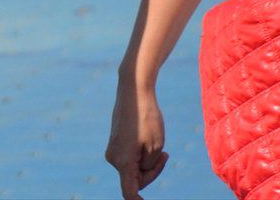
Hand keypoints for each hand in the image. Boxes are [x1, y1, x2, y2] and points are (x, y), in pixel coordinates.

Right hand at [105, 80, 168, 199]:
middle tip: (166, 154)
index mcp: (123, 162)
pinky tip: (149, 138)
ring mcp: (113, 150)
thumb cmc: (147, 117)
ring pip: (134, 167)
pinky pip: (130, 157)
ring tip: (159, 144)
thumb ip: (149, 166)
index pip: (129, 193)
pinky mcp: (115, 142)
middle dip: (152, 171)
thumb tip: (141, 169)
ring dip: (148, 161)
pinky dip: (142, 153)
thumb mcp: (156, 146)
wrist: (133, 91)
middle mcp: (114, 159)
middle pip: (136, 179)